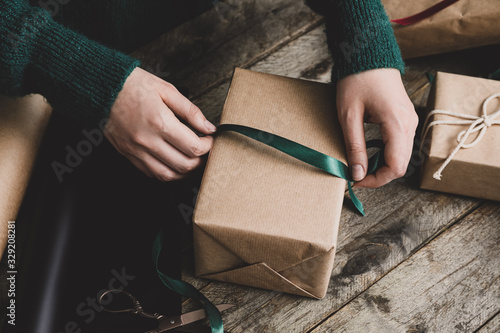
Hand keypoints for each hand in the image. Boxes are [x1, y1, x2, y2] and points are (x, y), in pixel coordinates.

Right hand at [105, 68, 215, 180]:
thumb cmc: (133, 85)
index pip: (193, 147)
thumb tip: (208, 127)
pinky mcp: (128, 155)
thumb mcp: (167, 90)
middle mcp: (148, 140)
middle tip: (206, 152)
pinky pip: (151, 173)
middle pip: (184, 165)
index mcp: (160, 122)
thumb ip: (190, 111)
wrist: (102, 88)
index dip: (208, 147)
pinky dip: (167, 173)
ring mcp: (137, 150)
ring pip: (168, 175)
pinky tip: (174, 163)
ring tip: (193, 161)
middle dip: (201, 162)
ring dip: (186, 173)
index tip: (211, 140)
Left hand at [336, 68, 417, 187]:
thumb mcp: (349, 116)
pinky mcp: (405, 118)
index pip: (395, 167)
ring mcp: (410, 121)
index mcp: (397, 124)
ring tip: (359, 164)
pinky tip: (368, 152)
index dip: (376, 180)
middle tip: (355, 175)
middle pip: (400, 165)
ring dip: (382, 166)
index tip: (356, 181)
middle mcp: (409, 124)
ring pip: (401, 157)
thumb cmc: (357, 81)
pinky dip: (385, 155)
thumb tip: (357, 174)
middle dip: (378, 175)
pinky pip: (400, 146)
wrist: (368, 54)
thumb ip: (355, 147)